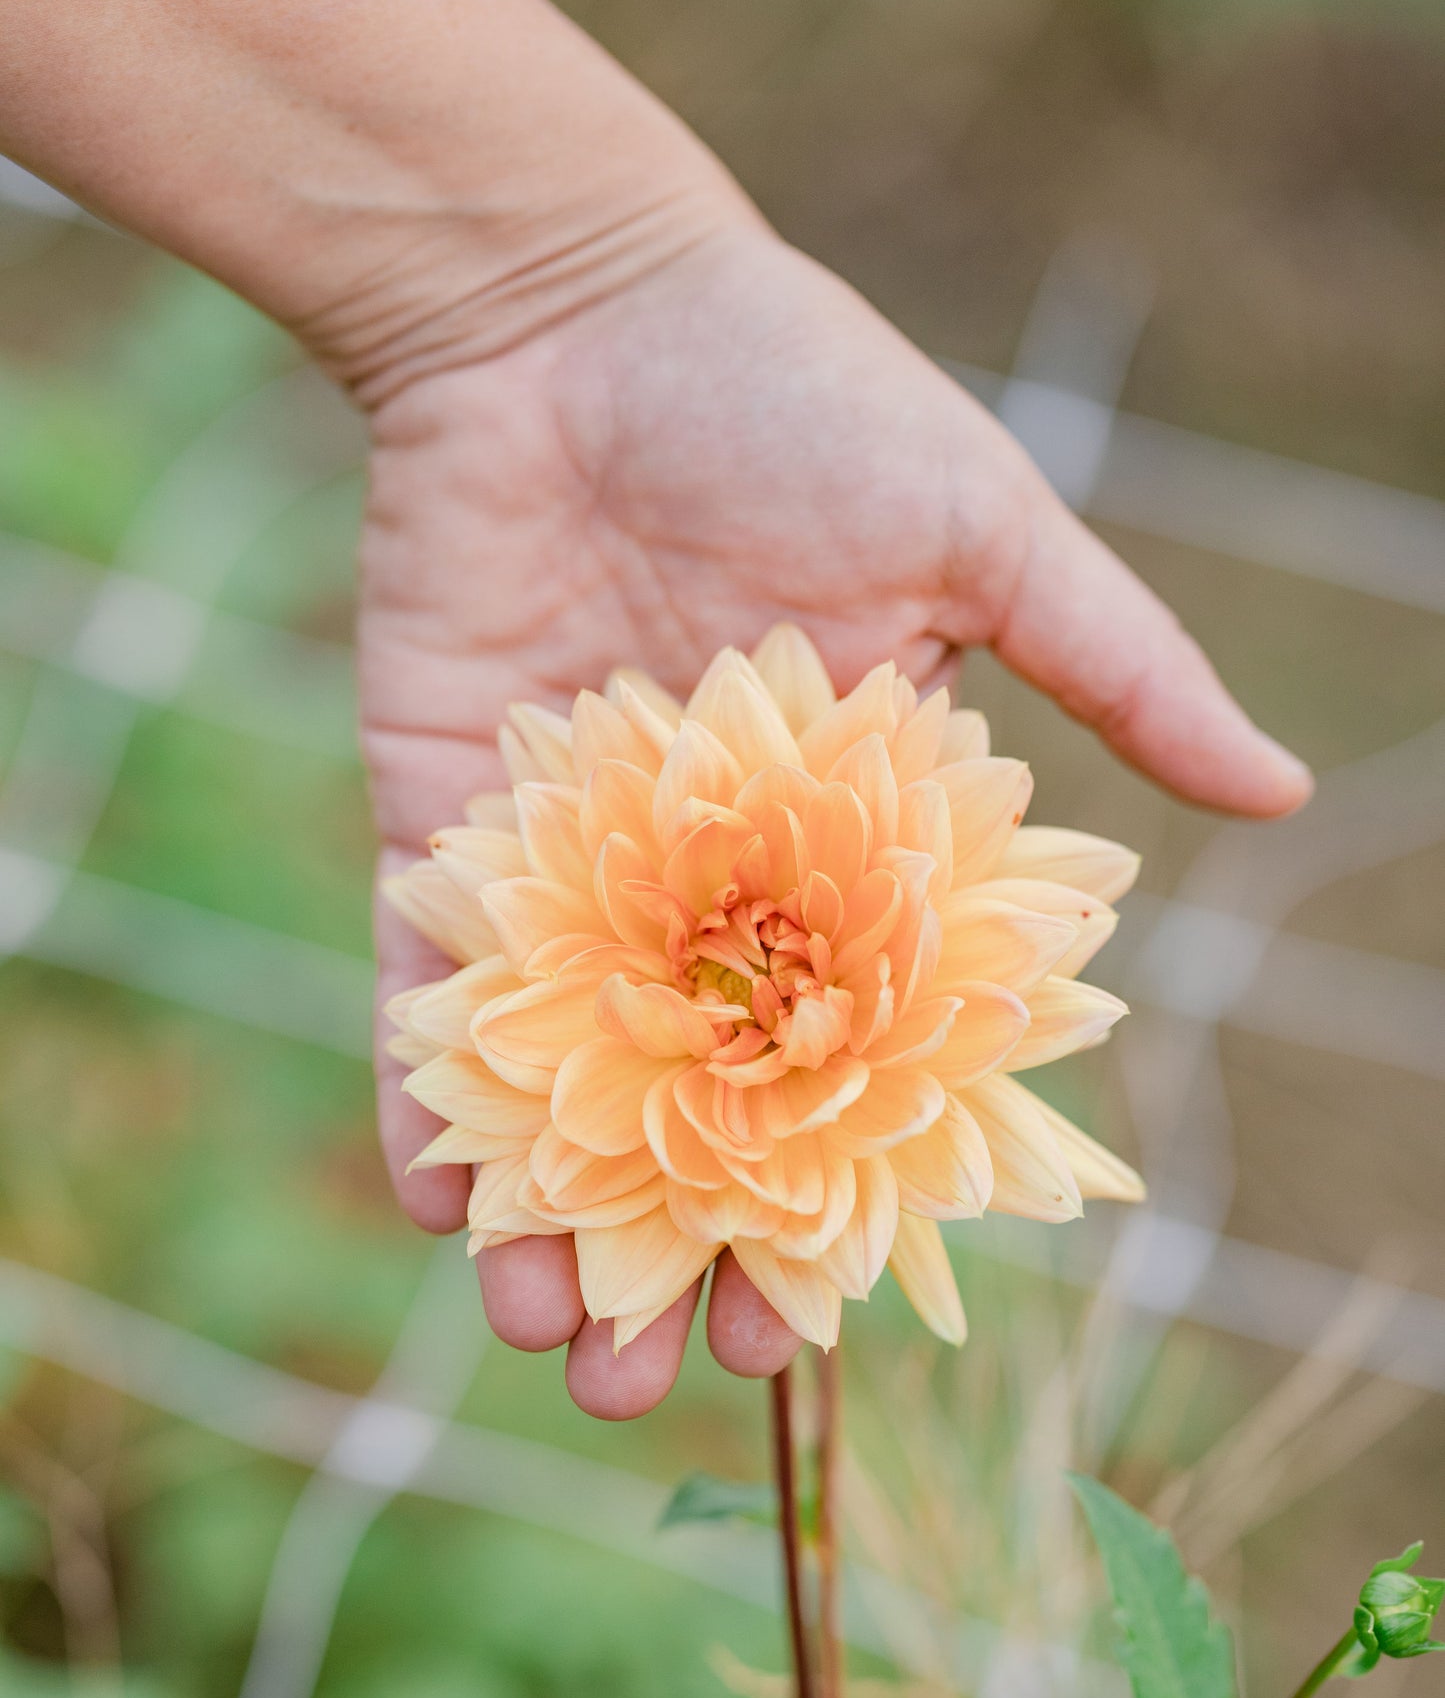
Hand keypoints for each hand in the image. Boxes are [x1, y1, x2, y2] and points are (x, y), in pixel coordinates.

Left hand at [360, 220, 1310, 1416]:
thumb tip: (1280, 787)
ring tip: (537, 1344)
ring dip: (537, 1220)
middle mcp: (700, 891)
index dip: (831, 1200)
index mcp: (841, 853)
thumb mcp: (982, 535)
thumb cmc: (795, 397)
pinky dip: (414, 1095)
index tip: (817, 1323)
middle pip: (687, 1112)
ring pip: (549, 1086)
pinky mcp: (437, 830)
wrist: (574, 303)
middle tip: (647, 1394)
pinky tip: (432, 1211)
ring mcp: (560, 873)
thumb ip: (1112, 674)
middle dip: (669, 1253)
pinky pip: (420, 990)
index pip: (843, 1067)